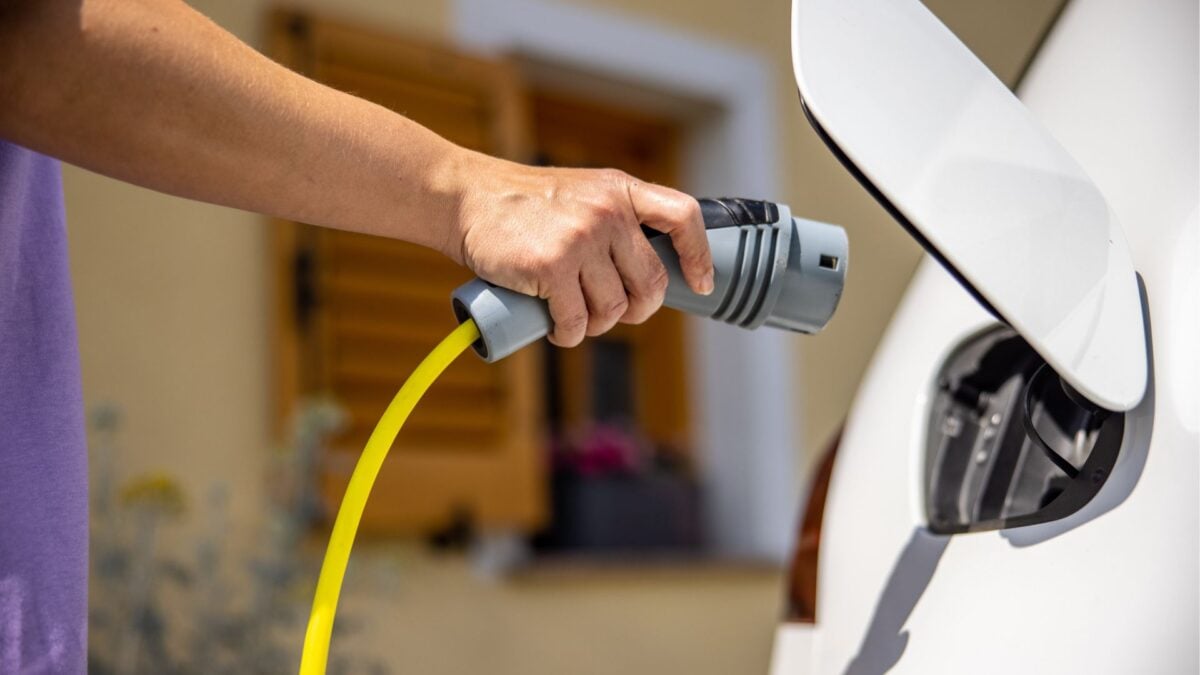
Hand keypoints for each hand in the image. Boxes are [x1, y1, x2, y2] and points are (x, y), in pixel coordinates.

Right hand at [445, 151, 713, 346]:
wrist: (466, 198)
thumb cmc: (524, 205)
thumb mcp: (582, 193)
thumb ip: (615, 219)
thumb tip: (647, 273)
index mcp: (620, 191)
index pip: (683, 217)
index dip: (698, 255)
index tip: (701, 283)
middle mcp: (608, 213)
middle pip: (651, 282)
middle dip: (636, 309)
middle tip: (610, 311)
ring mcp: (581, 239)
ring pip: (613, 308)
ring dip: (596, 325)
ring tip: (573, 316)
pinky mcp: (551, 267)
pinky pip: (577, 321)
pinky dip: (569, 334)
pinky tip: (558, 327)